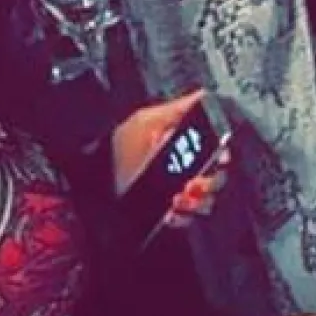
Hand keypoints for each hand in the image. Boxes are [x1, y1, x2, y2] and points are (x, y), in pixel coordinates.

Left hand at [110, 90, 229, 231]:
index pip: (216, 152)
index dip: (220, 156)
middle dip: (208, 181)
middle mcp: (185, 171)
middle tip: (192, 182)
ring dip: (196, 200)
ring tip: (178, 197)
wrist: (95, 176)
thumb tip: (204, 95)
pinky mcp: (168, 213)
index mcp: (185, 147)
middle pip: (215, 179)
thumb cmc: (120, 146)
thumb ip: (178, 109)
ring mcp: (178, 193)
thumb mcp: (147, 120)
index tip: (217, 159)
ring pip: (204, 201)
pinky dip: (181, 217)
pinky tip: (170, 210)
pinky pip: (185, 219)